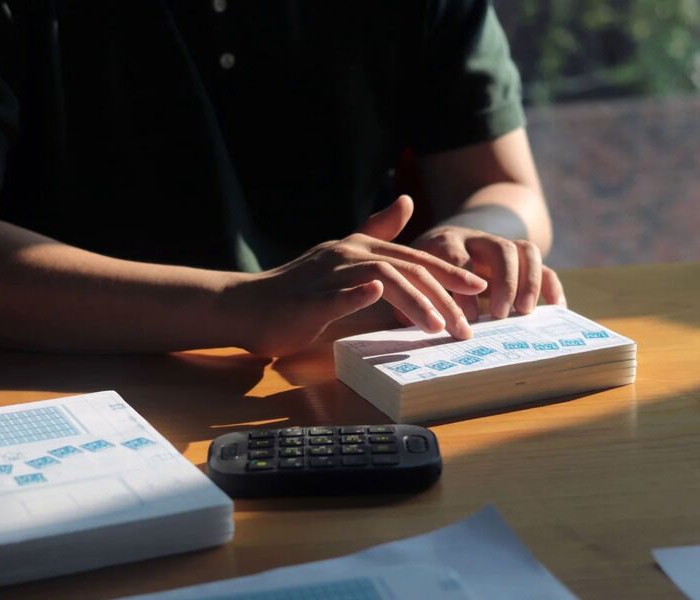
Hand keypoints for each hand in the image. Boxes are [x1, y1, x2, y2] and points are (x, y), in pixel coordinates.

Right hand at [227, 196, 486, 355]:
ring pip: (381, 278)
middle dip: (444, 294)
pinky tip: (377, 295)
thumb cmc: (298, 288)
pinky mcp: (308, 300)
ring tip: (440, 325)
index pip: (413, 258)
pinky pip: (336, 295)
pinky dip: (357, 293)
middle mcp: (347, 254)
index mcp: (358, 247)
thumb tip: (406, 201)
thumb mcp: (341, 255)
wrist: (249, 305)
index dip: (448, 272)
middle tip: (469, 323)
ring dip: (415, 301)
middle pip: (406, 268)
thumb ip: (375, 231)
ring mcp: (328, 275)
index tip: (479, 289)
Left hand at [408, 225, 566, 323]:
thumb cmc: (423, 268)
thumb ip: (408, 292)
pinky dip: (550, 285)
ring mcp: (501, 246)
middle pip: (499, 249)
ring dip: (527, 280)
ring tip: (524, 312)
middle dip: (504, 282)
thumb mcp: (411, 274)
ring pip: (523, 250)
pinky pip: (542, 264)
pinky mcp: (519, 259)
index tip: (469, 318)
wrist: (446, 241)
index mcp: (445, 242)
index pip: (457, 259)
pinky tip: (556, 309)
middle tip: (500, 315)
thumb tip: (406, 315)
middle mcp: (477, 240)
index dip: (464, 288)